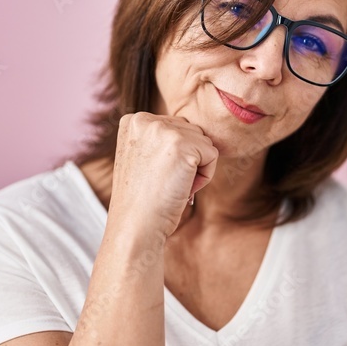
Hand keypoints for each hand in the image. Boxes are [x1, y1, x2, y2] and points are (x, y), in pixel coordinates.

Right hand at [108, 111, 217, 238]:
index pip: (175, 128)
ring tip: (171, 185)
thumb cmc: (141, 201)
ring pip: (203, 143)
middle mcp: (145, 119)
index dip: (173, 157)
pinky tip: (182, 188)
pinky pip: (213, 154)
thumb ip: (159, 140)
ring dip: (196, 168)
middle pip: (191, 132)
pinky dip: (204, 177)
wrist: (135, 226)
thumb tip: (194, 134)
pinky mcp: (182, 144)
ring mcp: (162, 129)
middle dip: (187, 160)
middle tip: (164, 183)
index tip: (154, 176)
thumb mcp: (142, 159)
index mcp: (133, 121)